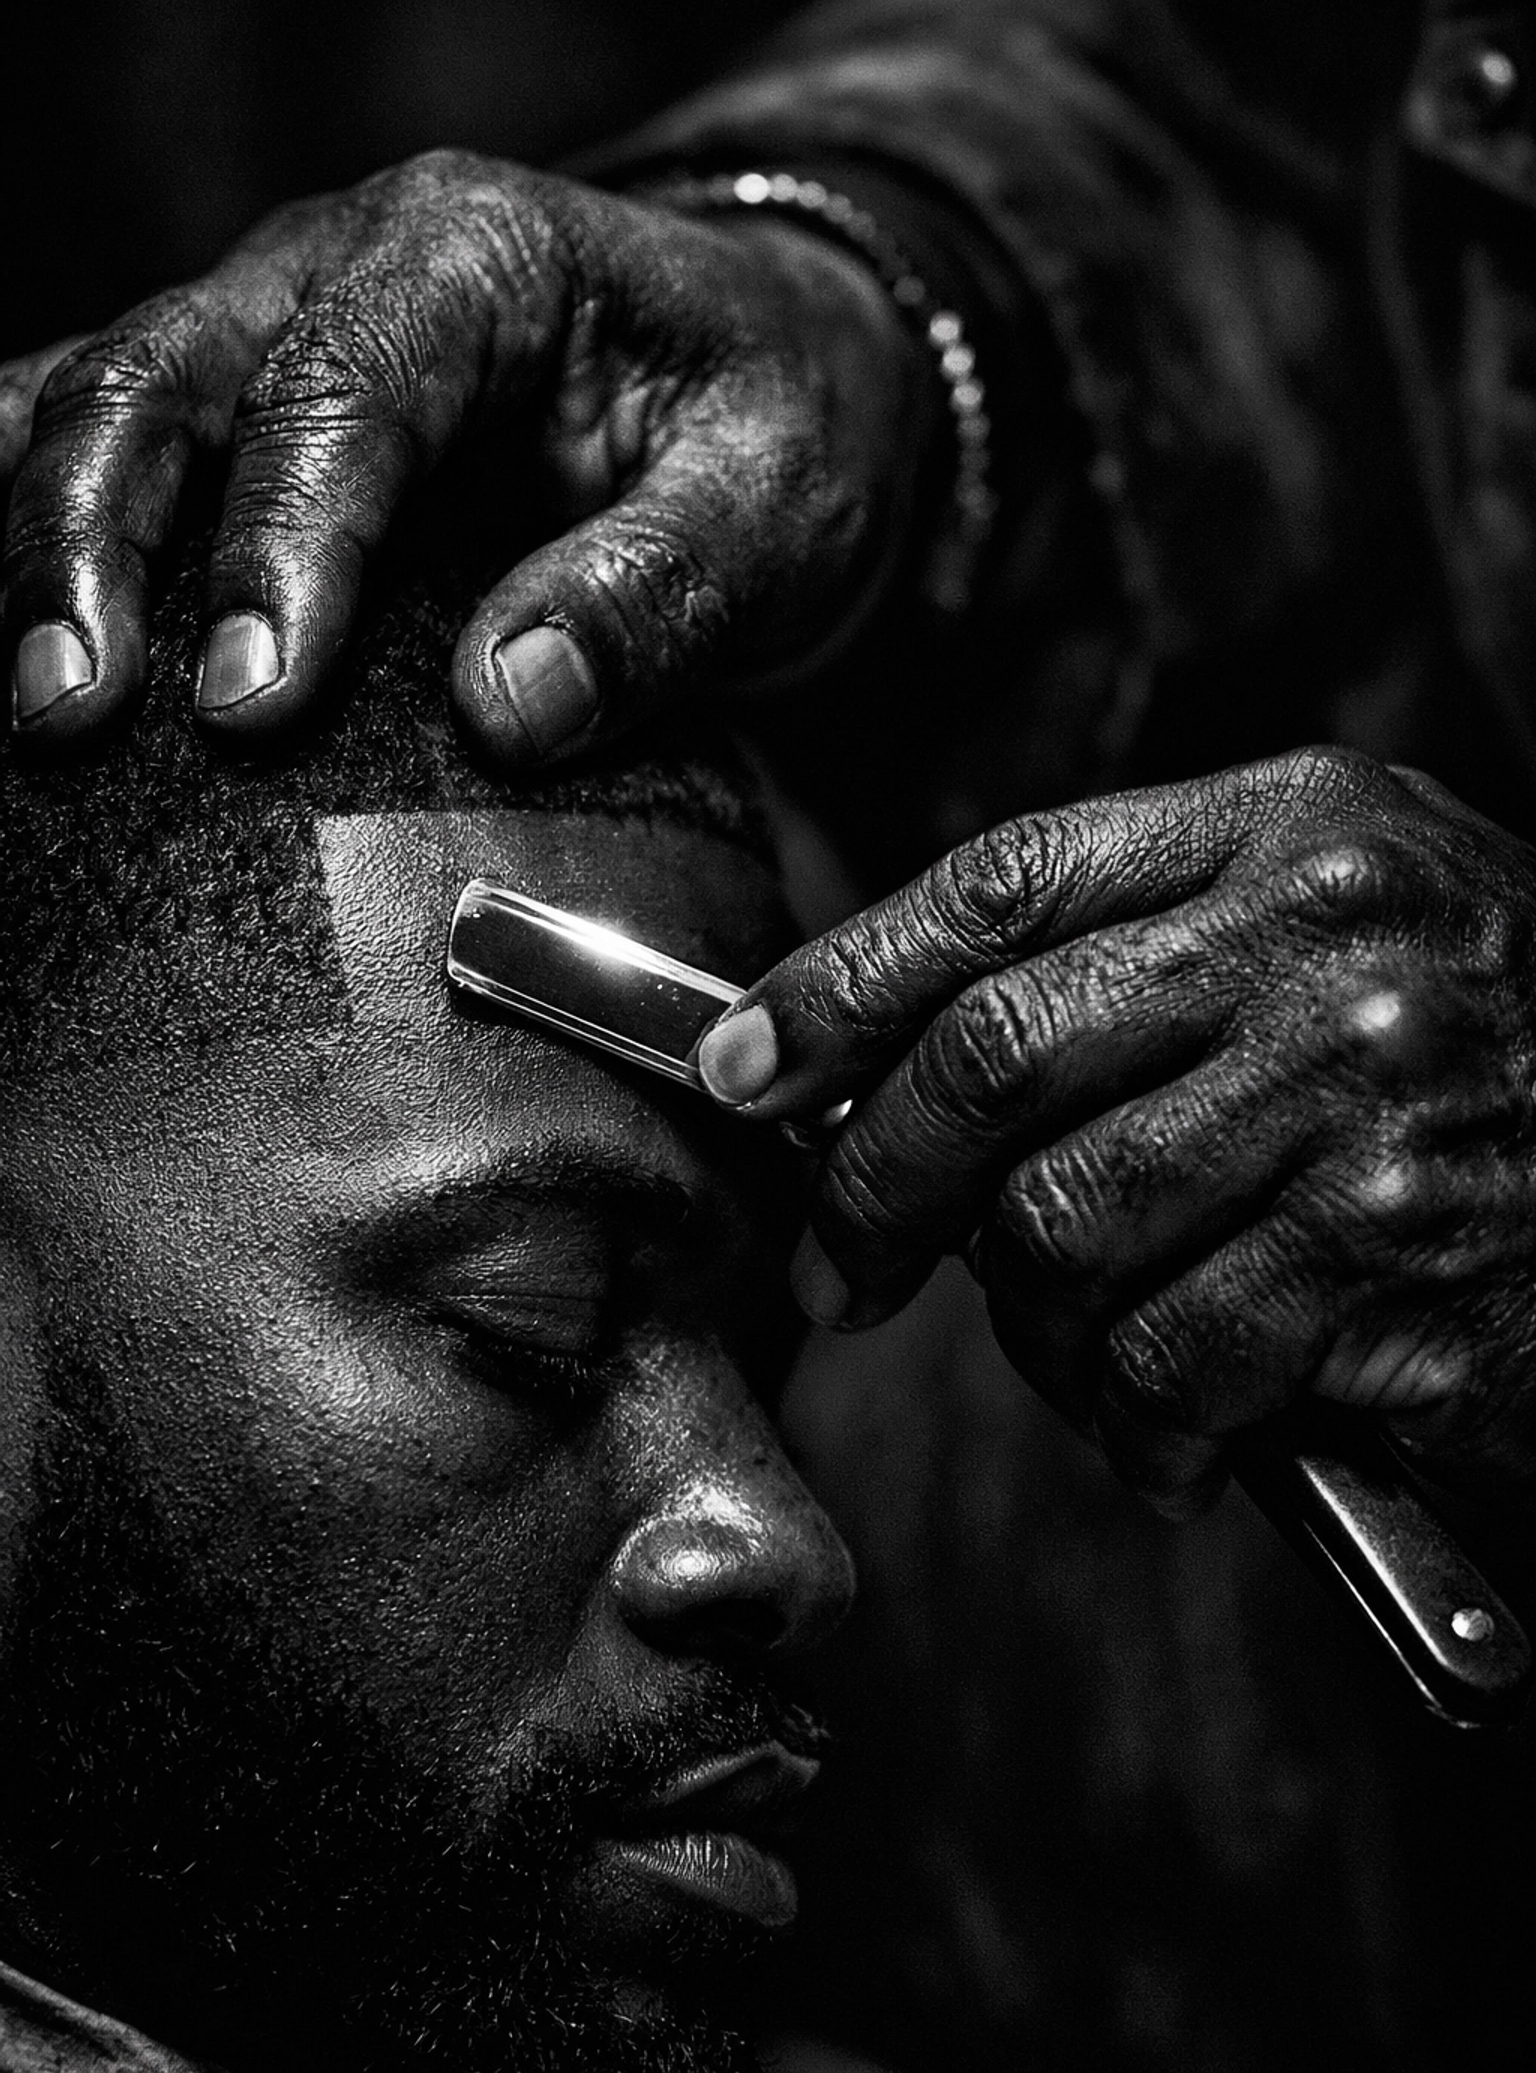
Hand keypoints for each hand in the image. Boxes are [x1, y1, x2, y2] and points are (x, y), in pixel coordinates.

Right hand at [0, 152, 929, 751]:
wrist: (766, 363)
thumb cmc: (775, 420)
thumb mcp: (777, 500)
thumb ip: (660, 589)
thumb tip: (508, 702)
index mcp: (479, 251)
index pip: (347, 384)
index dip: (281, 541)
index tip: (251, 701)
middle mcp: (339, 261)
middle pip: (162, 374)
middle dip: (95, 543)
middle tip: (69, 714)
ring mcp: (266, 323)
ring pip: (93, 399)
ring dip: (33, 543)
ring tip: (17, 706)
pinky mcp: (237, 405)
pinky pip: (94, 434)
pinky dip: (25, 516)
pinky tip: (5, 638)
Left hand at [698, 747, 1535, 1513]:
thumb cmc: (1498, 1033)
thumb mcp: (1342, 911)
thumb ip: (1146, 942)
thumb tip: (891, 1058)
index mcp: (1290, 826)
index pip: (998, 886)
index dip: (840, 982)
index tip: (749, 1068)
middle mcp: (1325, 942)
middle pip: (993, 1058)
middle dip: (872, 1183)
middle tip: (842, 1265)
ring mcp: (1367, 1100)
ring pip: (1060, 1232)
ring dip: (1028, 1329)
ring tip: (1074, 1349)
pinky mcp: (1399, 1263)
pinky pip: (1168, 1363)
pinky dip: (1133, 1425)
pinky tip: (1168, 1430)